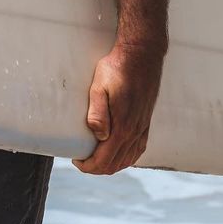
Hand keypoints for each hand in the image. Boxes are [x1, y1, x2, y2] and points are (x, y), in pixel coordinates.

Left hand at [72, 42, 164, 175]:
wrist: (141, 55)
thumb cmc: (117, 68)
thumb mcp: (100, 86)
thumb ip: (98, 113)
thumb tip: (98, 136)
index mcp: (122, 127)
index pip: (105, 160)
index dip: (89, 166)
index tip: (76, 160)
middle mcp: (134, 132)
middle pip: (115, 164)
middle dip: (97, 168)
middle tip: (82, 160)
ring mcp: (142, 128)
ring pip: (127, 159)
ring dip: (111, 164)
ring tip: (95, 158)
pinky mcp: (146, 122)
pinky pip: (138, 150)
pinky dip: (126, 158)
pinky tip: (118, 153)